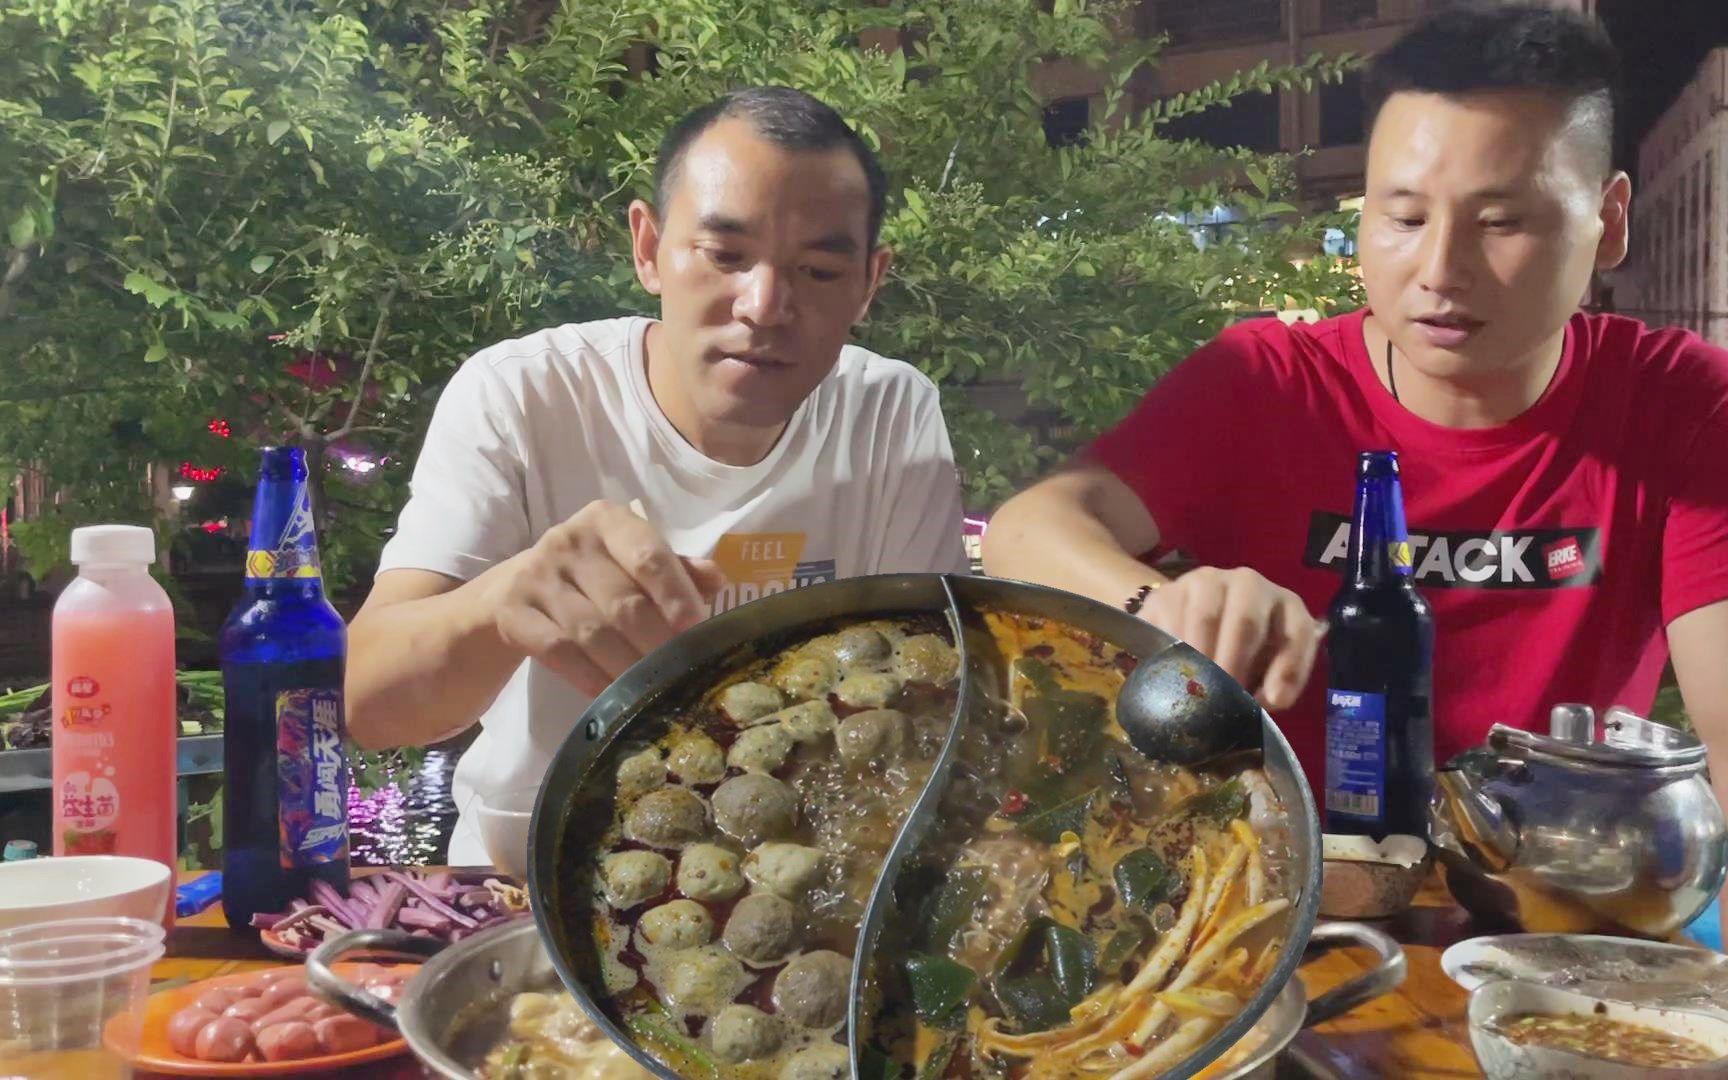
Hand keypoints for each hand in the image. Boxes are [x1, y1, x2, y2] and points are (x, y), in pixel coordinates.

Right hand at [489, 500, 725, 695]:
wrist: (511, 591)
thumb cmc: (591, 575)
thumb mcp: (630, 562)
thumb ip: (674, 569)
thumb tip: (717, 579)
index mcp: (607, 521)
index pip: (648, 555)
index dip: (675, 594)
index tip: (696, 628)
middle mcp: (569, 541)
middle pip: (622, 600)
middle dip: (656, 642)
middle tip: (679, 672)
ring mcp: (536, 576)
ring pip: (591, 630)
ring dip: (626, 666)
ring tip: (652, 690)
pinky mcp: (513, 613)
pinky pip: (557, 650)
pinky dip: (588, 676)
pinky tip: (610, 696)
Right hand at [1138, 566, 1324, 710]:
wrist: (1192, 626)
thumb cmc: (1242, 656)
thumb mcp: (1267, 671)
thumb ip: (1276, 684)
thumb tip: (1270, 699)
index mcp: (1285, 605)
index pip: (1297, 631)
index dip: (1289, 667)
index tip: (1273, 701)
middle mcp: (1249, 584)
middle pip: (1246, 621)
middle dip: (1235, 664)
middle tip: (1222, 697)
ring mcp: (1206, 583)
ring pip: (1205, 617)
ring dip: (1201, 658)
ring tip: (1195, 688)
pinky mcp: (1169, 592)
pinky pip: (1170, 618)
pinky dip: (1171, 649)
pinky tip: (1170, 670)